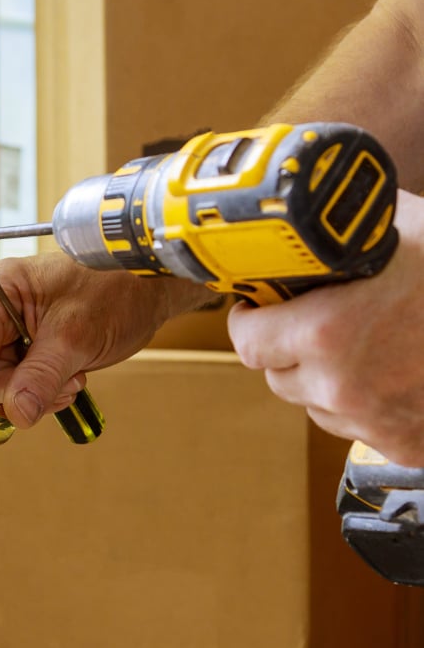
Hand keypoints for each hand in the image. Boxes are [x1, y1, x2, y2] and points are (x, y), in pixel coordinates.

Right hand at [0, 252, 206, 427]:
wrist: (148, 289)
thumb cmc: (116, 288)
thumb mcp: (77, 334)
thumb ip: (42, 375)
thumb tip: (16, 412)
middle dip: (18, 389)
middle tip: (59, 386)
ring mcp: (12, 330)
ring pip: (2, 383)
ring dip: (37, 392)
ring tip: (72, 376)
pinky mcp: (28, 347)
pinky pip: (21, 384)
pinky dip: (46, 391)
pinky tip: (71, 378)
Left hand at [227, 189, 423, 465]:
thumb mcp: (402, 224)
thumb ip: (345, 225)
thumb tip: (312, 201)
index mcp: (325, 333)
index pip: (246, 340)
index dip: (251, 317)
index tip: (261, 303)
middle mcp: (340, 386)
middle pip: (276, 375)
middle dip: (288, 345)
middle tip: (314, 317)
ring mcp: (372, 423)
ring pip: (316, 403)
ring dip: (325, 377)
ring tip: (364, 341)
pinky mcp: (402, 446)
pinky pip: (358, 429)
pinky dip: (366, 405)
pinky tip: (393, 372)